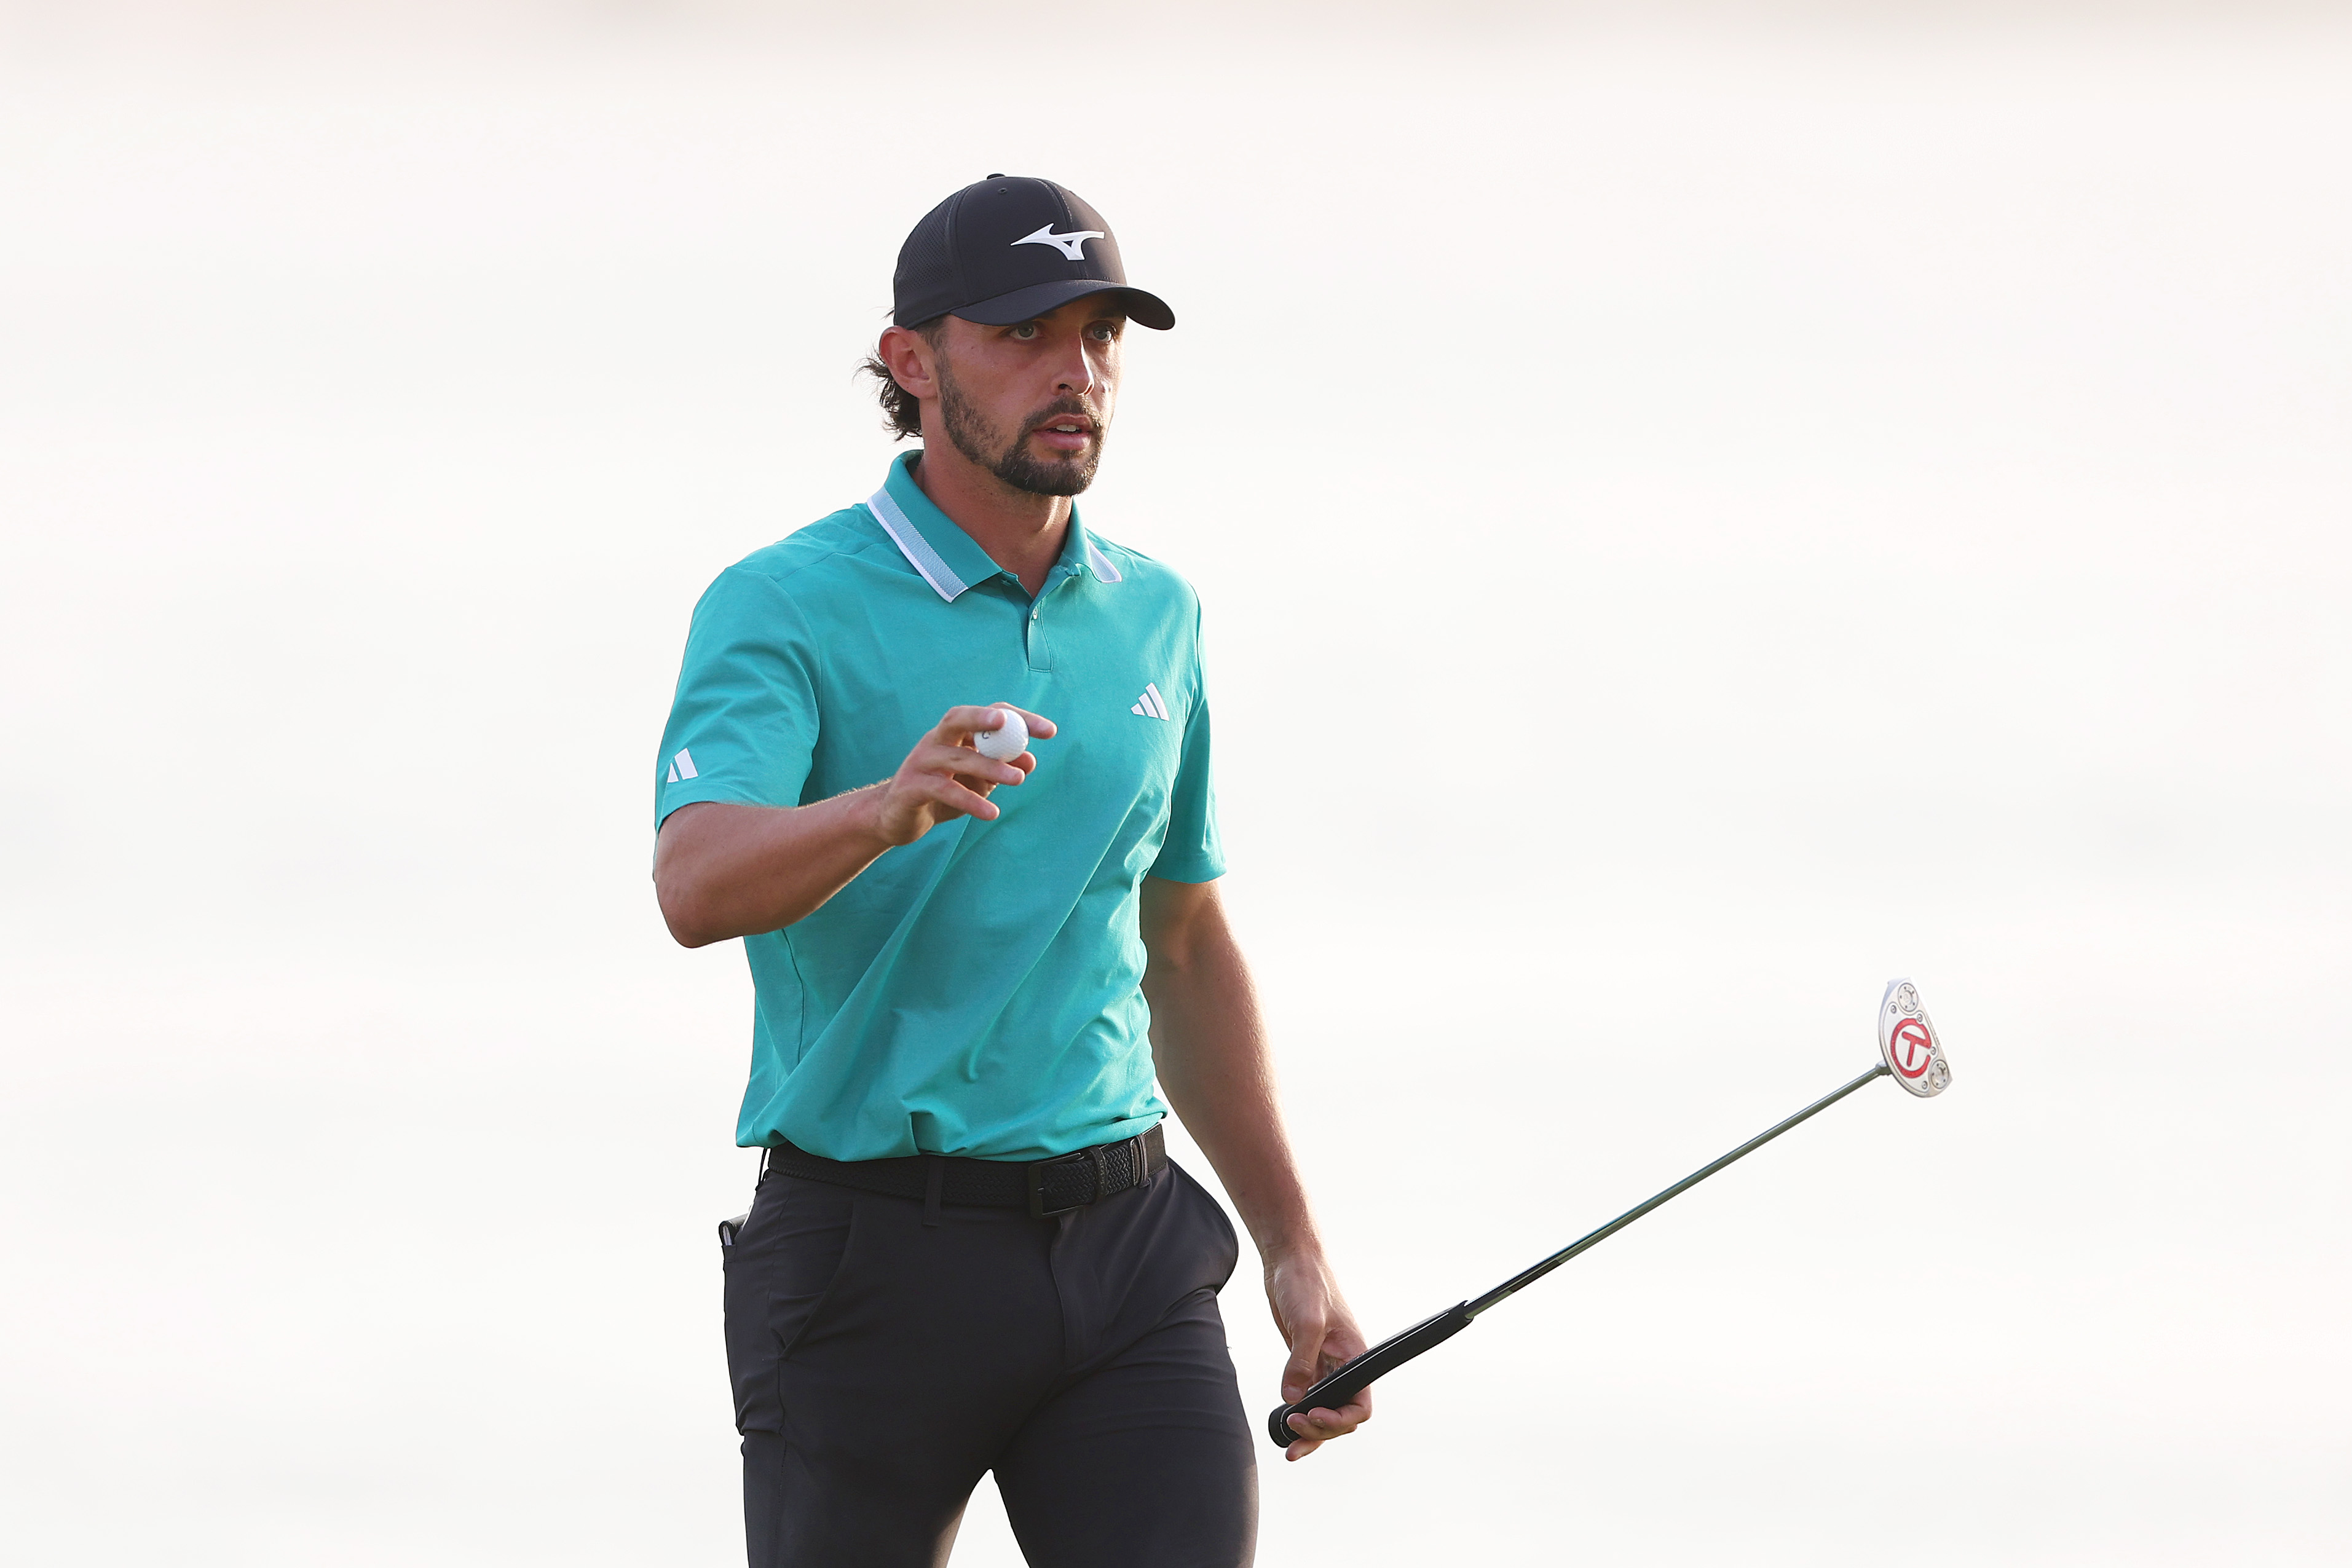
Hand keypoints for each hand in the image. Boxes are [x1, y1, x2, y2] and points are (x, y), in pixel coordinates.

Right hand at [867, 704, 1055, 845]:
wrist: (897, 818)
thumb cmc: (943, 794)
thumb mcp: (977, 781)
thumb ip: (1000, 769)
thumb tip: (1030, 760)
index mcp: (954, 734)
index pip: (988, 716)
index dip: (1018, 719)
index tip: (1049, 731)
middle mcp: (935, 741)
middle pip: (959, 719)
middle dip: (985, 718)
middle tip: (1011, 725)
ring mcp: (920, 762)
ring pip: (957, 758)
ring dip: (990, 767)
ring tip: (1018, 779)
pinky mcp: (911, 788)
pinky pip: (944, 790)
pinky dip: (970, 800)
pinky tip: (991, 812)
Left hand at [1265, 1247, 1370, 1461]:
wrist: (1289, 1261)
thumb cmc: (1307, 1282)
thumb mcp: (1307, 1321)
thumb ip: (1301, 1361)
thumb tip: (1293, 1399)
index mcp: (1355, 1357)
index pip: (1360, 1404)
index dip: (1340, 1419)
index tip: (1313, 1416)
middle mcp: (1343, 1366)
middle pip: (1341, 1415)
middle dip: (1321, 1430)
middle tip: (1293, 1428)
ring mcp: (1323, 1365)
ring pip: (1323, 1411)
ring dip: (1310, 1433)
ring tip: (1290, 1449)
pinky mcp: (1304, 1362)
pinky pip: (1306, 1398)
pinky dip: (1297, 1415)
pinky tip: (1283, 1425)